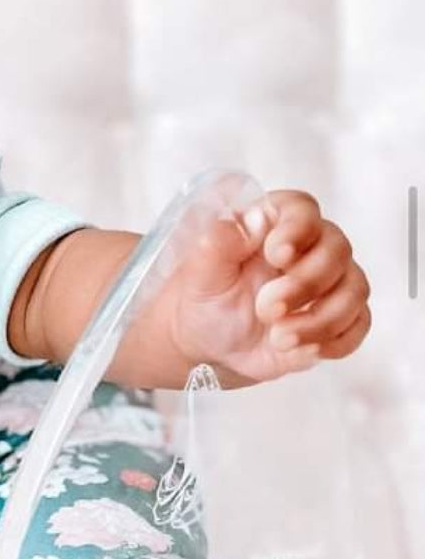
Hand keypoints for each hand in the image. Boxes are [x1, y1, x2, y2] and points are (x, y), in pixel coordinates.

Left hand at [166, 190, 371, 385]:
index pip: (302, 209)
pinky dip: (335, 340)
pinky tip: (301, 349)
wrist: (209, 341)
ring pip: (354, 289)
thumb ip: (219, 241)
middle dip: (305, 284)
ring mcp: (329, 282)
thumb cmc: (205, 296)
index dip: (297, 229)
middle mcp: (308, 247)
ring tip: (279, 338)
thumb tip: (255, 219)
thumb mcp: (198, 270)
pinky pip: (359, 323)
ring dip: (320, 319)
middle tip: (266, 309)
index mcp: (272, 224)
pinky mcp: (337, 316)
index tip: (277, 255)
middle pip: (337, 250)